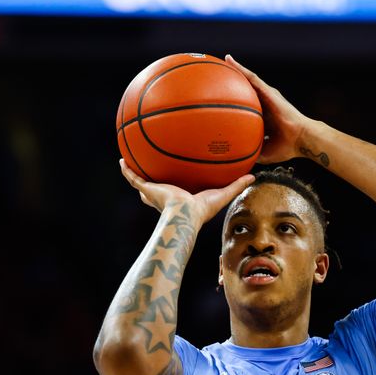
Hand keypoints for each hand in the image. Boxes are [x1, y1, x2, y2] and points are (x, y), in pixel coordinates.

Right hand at [119, 159, 254, 224]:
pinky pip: (133, 178)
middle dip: (153, 182)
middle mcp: (165, 196)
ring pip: (142, 182)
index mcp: (180, 198)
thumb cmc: (202, 210)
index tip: (176, 178)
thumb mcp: (222, 194)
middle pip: (156, 188)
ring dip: (137, 173)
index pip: (176, 191)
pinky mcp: (147, 189)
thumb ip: (236, 185)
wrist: (185, 214)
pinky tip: (122, 160)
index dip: (174, 186)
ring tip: (131, 161)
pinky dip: (126, 170)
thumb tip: (253, 176)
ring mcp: (154, 192)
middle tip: (152, 170)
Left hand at [225, 54, 315, 163]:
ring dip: (236, 70)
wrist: (301, 140)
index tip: (220, 101)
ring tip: (223, 62)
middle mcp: (264, 104)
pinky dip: (241, 69)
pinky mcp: (269, 92)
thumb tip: (237, 161)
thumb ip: (251, 153)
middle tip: (218, 78)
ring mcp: (267, 96)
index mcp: (263, 118)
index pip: (247, 108)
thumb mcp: (264, 152)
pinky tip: (230, 61)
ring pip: (248, 81)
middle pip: (246, 91)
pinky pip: (252, 78)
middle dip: (234, 84)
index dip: (235, 104)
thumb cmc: (287, 147)